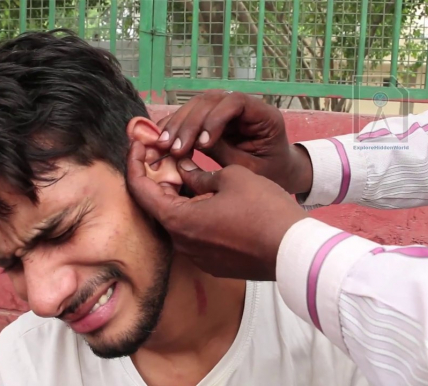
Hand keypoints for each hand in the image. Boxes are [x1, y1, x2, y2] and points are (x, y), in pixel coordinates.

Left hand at [127, 141, 307, 280]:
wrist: (294, 252)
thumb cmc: (264, 211)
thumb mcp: (231, 178)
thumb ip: (199, 175)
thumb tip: (185, 171)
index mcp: (178, 220)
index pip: (140, 190)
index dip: (134, 163)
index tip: (137, 145)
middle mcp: (181, 243)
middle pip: (158, 206)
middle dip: (159, 178)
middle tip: (166, 155)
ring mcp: (197, 256)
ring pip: (178, 220)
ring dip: (178, 197)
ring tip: (188, 172)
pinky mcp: (214, 263)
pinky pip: (195, 235)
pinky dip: (194, 214)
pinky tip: (208, 198)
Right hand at [155, 90, 312, 194]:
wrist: (279, 173)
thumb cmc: (271, 173)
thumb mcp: (250, 169)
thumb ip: (225, 155)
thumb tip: (193, 147)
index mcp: (265, 115)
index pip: (235, 102)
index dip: (215, 119)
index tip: (203, 144)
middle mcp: (246, 106)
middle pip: (211, 100)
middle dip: (189, 123)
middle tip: (173, 147)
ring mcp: (228, 109)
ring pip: (197, 105)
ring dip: (178, 124)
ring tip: (163, 145)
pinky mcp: (215, 117)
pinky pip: (192, 115)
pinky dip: (177, 126)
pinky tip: (162, 138)